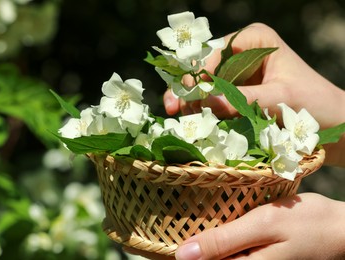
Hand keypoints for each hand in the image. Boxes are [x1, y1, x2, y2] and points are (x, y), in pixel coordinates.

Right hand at [163, 23, 344, 166]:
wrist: (331, 125)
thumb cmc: (314, 105)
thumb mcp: (279, 98)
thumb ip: (243, 99)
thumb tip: (206, 102)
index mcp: (254, 40)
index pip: (217, 50)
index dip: (201, 71)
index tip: (190, 91)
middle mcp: (241, 53)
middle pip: (205, 67)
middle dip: (190, 87)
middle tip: (173, 106)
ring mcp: (236, 75)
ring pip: (205, 85)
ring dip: (191, 101)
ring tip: (180, 117)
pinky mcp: (235, 94)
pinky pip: (212, 100)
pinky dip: (201, 111)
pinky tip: (191, 121)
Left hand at [173, 193, 344, 259]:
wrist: (341, 228)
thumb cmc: (306, 223)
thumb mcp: (262, 225)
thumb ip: (224, 241)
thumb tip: (183, 255)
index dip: (181, 252)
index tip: (165, 238)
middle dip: (192, 247)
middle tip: (174, 226)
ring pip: (220, 256)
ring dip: (206, 241)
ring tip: (190, 222)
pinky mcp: (258, 256)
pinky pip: (233, 251)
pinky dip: (221, 238)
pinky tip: (218, 223)